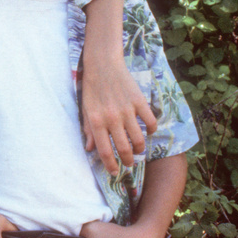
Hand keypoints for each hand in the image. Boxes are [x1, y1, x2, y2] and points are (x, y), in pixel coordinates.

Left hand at [81, 57, 156, 174]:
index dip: (110, 165)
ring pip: (139, 139)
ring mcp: (127, 110)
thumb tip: (90, 149)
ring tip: (138, 150)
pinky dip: (151, 130)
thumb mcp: (85, 110)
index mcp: (95, 121)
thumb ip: (88, 130)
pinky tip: (147, 131)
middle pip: (124, 149)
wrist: (103, 65)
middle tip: (129, 164)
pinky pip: (151, 122)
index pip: (105, 151)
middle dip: (128, 161)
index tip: (114, 172)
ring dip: (140, 149)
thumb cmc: (92, 89)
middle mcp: (112, 118)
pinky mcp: (140, 101)